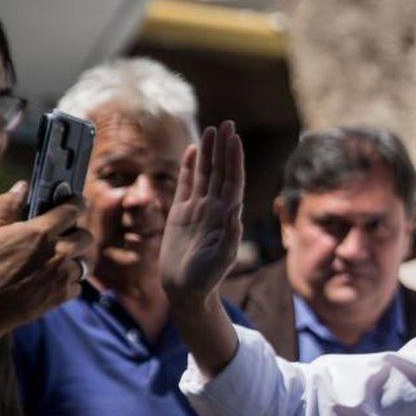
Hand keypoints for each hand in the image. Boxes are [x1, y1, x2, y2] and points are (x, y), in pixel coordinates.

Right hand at [0, 181, 93, 364]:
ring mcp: (63, 275)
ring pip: (84, 262)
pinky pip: (78, 284)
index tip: (77, 202)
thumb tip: (22, 186)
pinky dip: (69, 282)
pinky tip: (54, 280)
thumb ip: (7, 205)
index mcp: (42, 232)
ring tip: (59, 260)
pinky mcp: (63, 294)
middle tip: (66, 235)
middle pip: (86, 236)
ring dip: (74, 259)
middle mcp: (59, 252)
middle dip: (77, 233)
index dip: (77, 202)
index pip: (73, 209)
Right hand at [160, 121, 243, 305]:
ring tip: (212, 130)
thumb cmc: (206, 278)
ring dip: (208, 153)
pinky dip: (189, 168)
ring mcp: (198, 209)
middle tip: (227, 124)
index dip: (233, 159)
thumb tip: (235, 210)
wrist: (186, 291)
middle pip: (220, 171)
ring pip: (204, 174)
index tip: (234, 138)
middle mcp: (214, 208)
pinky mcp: (180, 214)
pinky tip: (192, 151)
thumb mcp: (222, 259)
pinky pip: (186, 185)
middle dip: (223, 148)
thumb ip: (230, 235)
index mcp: (227, 216)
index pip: (232, 181)